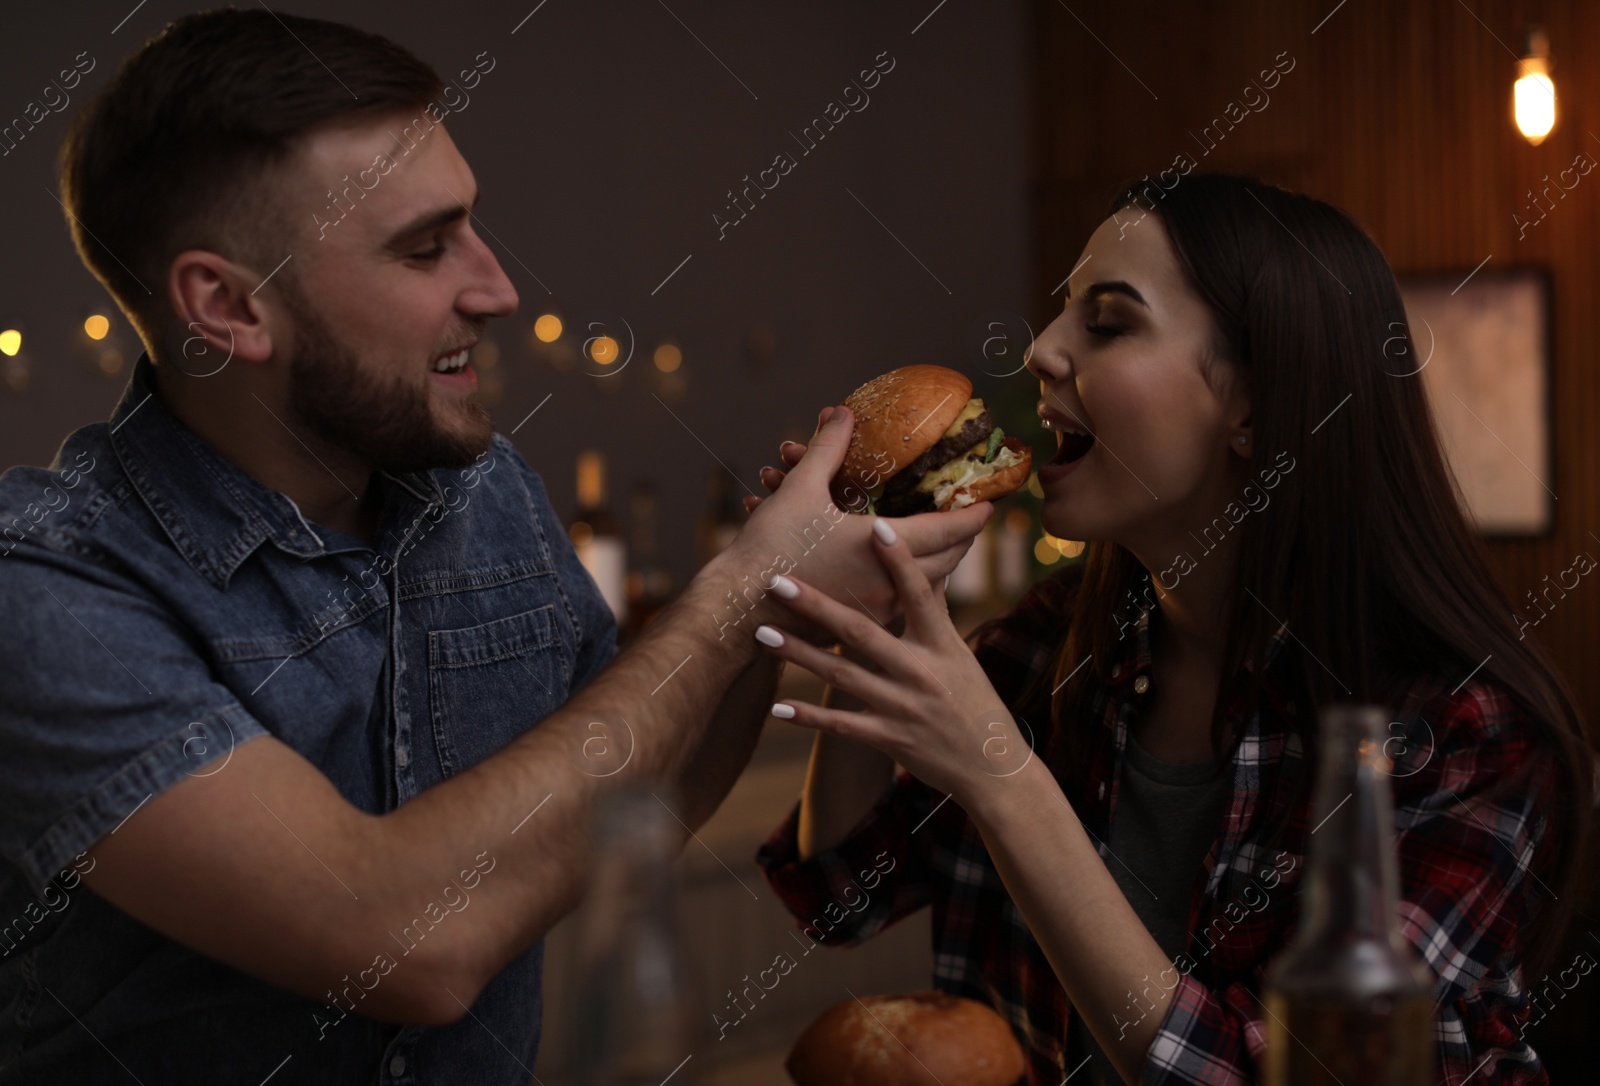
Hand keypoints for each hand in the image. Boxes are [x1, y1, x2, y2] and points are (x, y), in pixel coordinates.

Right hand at [722, 406, 991, 633]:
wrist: (740, 605)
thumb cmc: (771, 546)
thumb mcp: (801, 488)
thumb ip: (828, 448)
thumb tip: (844, 414)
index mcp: (884, 547)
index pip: (950, 529)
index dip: (974, 514)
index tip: (990, 503)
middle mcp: (890, 584)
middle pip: (948, 562)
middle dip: (961, 539)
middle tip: (967, 520)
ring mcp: (878, 609)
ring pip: (926, 586)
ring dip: (937, 562)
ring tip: (939, 543)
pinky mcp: (860, 625)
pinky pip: (900, 603)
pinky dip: (908, 583)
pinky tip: (899, 571)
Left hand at [752, 518, 1035, 804]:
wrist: (993, 766)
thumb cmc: (975, 701)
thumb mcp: (960, 653)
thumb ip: (938, 611)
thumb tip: (935, 563)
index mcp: (941, 644)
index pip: (918, 594)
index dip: (900, 560)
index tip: (875, 525)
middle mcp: (920, 671)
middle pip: (862, 631)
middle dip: (817, 605)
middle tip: (778, 582)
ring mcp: (902, 706)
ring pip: (842, 674)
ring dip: (800, 654)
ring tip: (763, 633)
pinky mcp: (889, 738)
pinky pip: (841, 725)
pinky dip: (809, 716)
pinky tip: (777, 705)